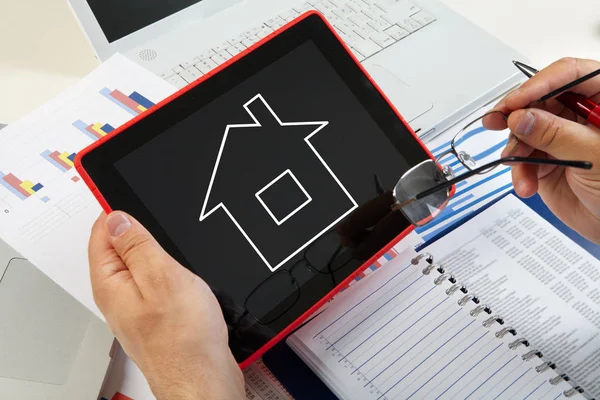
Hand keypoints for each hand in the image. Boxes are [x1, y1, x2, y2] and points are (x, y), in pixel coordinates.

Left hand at [88, 212, 244, 399]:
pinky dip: (165, 270)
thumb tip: (119, 219)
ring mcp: (136, 308)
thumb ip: (137, 246)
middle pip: (118, 249)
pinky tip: (180, 272)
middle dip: (137, 231)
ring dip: (154, 251)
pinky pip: (154, 282)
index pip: (102, 234)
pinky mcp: (155, 316)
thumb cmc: (184, 339)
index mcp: (111, 283)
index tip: (136, 198)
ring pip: (139, 266)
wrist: (203, 378)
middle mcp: (118, 296)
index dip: (118, 212)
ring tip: (170, 242)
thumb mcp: (162, 277)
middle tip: (159, 222)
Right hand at [484, 57, 599, 242]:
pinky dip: (519, 172)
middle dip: (516, 115)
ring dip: (517, 151)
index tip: (515, 102)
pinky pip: (523, 158)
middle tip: (496, 120)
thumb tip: (521, 117)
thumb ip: (556, 134)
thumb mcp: (594, 154)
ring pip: (525, 130)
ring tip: (519, 167)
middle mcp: (581, 116)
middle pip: (541, 100)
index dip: (540, 84)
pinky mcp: (548, 161)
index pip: (571, 74)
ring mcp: (563, 138)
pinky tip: (526, 183)